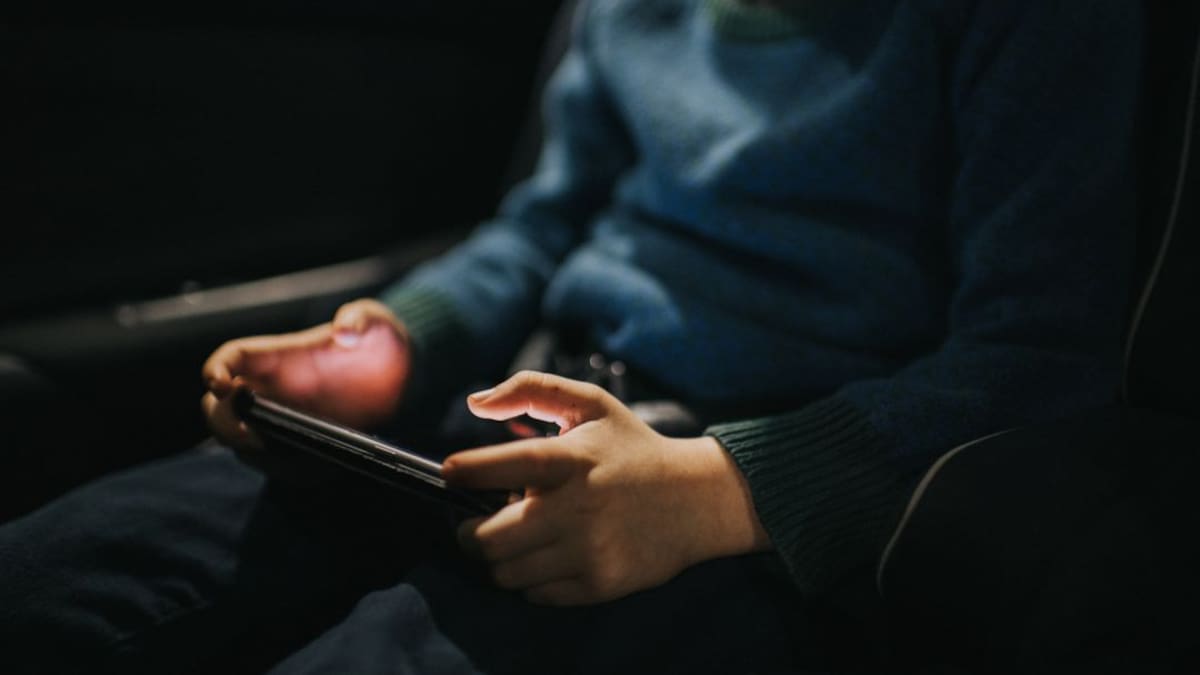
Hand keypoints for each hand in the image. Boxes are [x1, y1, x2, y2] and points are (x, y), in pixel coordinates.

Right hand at [201, 298, 410, 450]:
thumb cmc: (378, 342)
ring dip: (259, 454)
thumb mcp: (375, 322)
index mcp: (277, 357)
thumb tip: (345, 332)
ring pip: (245, 443)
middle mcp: (270, 390)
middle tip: (251, 435)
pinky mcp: (299, 446)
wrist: (401, 379)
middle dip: (224, 423)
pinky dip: (290, 470)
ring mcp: (281, 421)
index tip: (220, 384)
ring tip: (295, 454)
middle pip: (220, 408)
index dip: (216, 370)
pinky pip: (281, 466)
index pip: (231, 360)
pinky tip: (319, 466)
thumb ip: (361, 320)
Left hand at [444, 371, 769, 605]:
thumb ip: (531, 390)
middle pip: (489, 539)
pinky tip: (545, 554)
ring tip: (515, 536)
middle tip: (475, 521)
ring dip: (498, 556)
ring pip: (505, 572)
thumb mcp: (591, 404)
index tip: (451, 472)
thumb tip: (476, 402)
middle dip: (469, 531)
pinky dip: (529, 577)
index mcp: (573, 460)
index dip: (465, 470)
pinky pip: (535, 593)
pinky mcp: (600, 583)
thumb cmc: (632, 448)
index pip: (501, 467)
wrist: (697, 500)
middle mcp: (579, 508)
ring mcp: (590, 550)